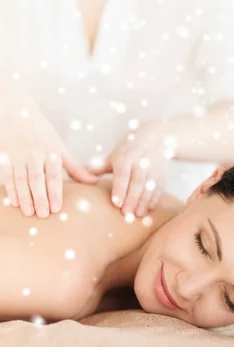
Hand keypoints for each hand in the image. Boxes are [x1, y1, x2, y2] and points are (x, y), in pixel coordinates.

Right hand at [0, 93, 97, 217]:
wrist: (16, 112)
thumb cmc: (43, 133)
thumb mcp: (60, 147)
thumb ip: (75, 167)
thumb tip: (94, 182)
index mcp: (51, 152)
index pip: (53, 176)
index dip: (54, 192)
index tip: (56, 208)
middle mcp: (34, 154)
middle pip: (37, 180)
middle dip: (40, 198)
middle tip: (43, 215)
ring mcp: (18, 155)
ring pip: (21, 180)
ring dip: (24, 197)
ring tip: (29, 213)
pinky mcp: (5, 156)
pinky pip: (7, 175)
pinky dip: (10, 189)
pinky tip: (14, 202)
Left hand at [90, 123, 174, 217]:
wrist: (158, 137)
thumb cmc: (131, 148)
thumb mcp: (115, 155)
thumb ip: (97, 168)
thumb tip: (74, 175)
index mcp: (125, 157)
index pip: (122, 174)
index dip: (120, 188)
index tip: (116, 203)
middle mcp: (140, 162)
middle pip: (136, 182)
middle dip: (132, 198)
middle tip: (126, 214)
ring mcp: (153, 168)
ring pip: (149, 186)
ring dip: (144, 201)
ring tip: (138, 215)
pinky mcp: (163, 173)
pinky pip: (159, 187)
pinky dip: (155, 197)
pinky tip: (150, 208)